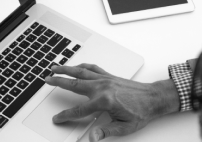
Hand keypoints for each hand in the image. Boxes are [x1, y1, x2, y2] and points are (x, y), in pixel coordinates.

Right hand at [45, 64, 178, 141]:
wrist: (154, 98)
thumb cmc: (142, 112)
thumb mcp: (124, 127)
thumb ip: (105, 131)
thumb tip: (92, 138)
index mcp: (104, 101)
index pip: (79, 110)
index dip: (66, 115)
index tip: (57, 118)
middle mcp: (102, 87)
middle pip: (74, 84)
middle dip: (58, 81)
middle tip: (47, 80)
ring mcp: (105, 79)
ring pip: (81, 72)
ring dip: (66, 69)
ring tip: (55, 67)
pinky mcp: (110, 76)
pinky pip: (92, 68)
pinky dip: (82, 66)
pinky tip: (77, 66)